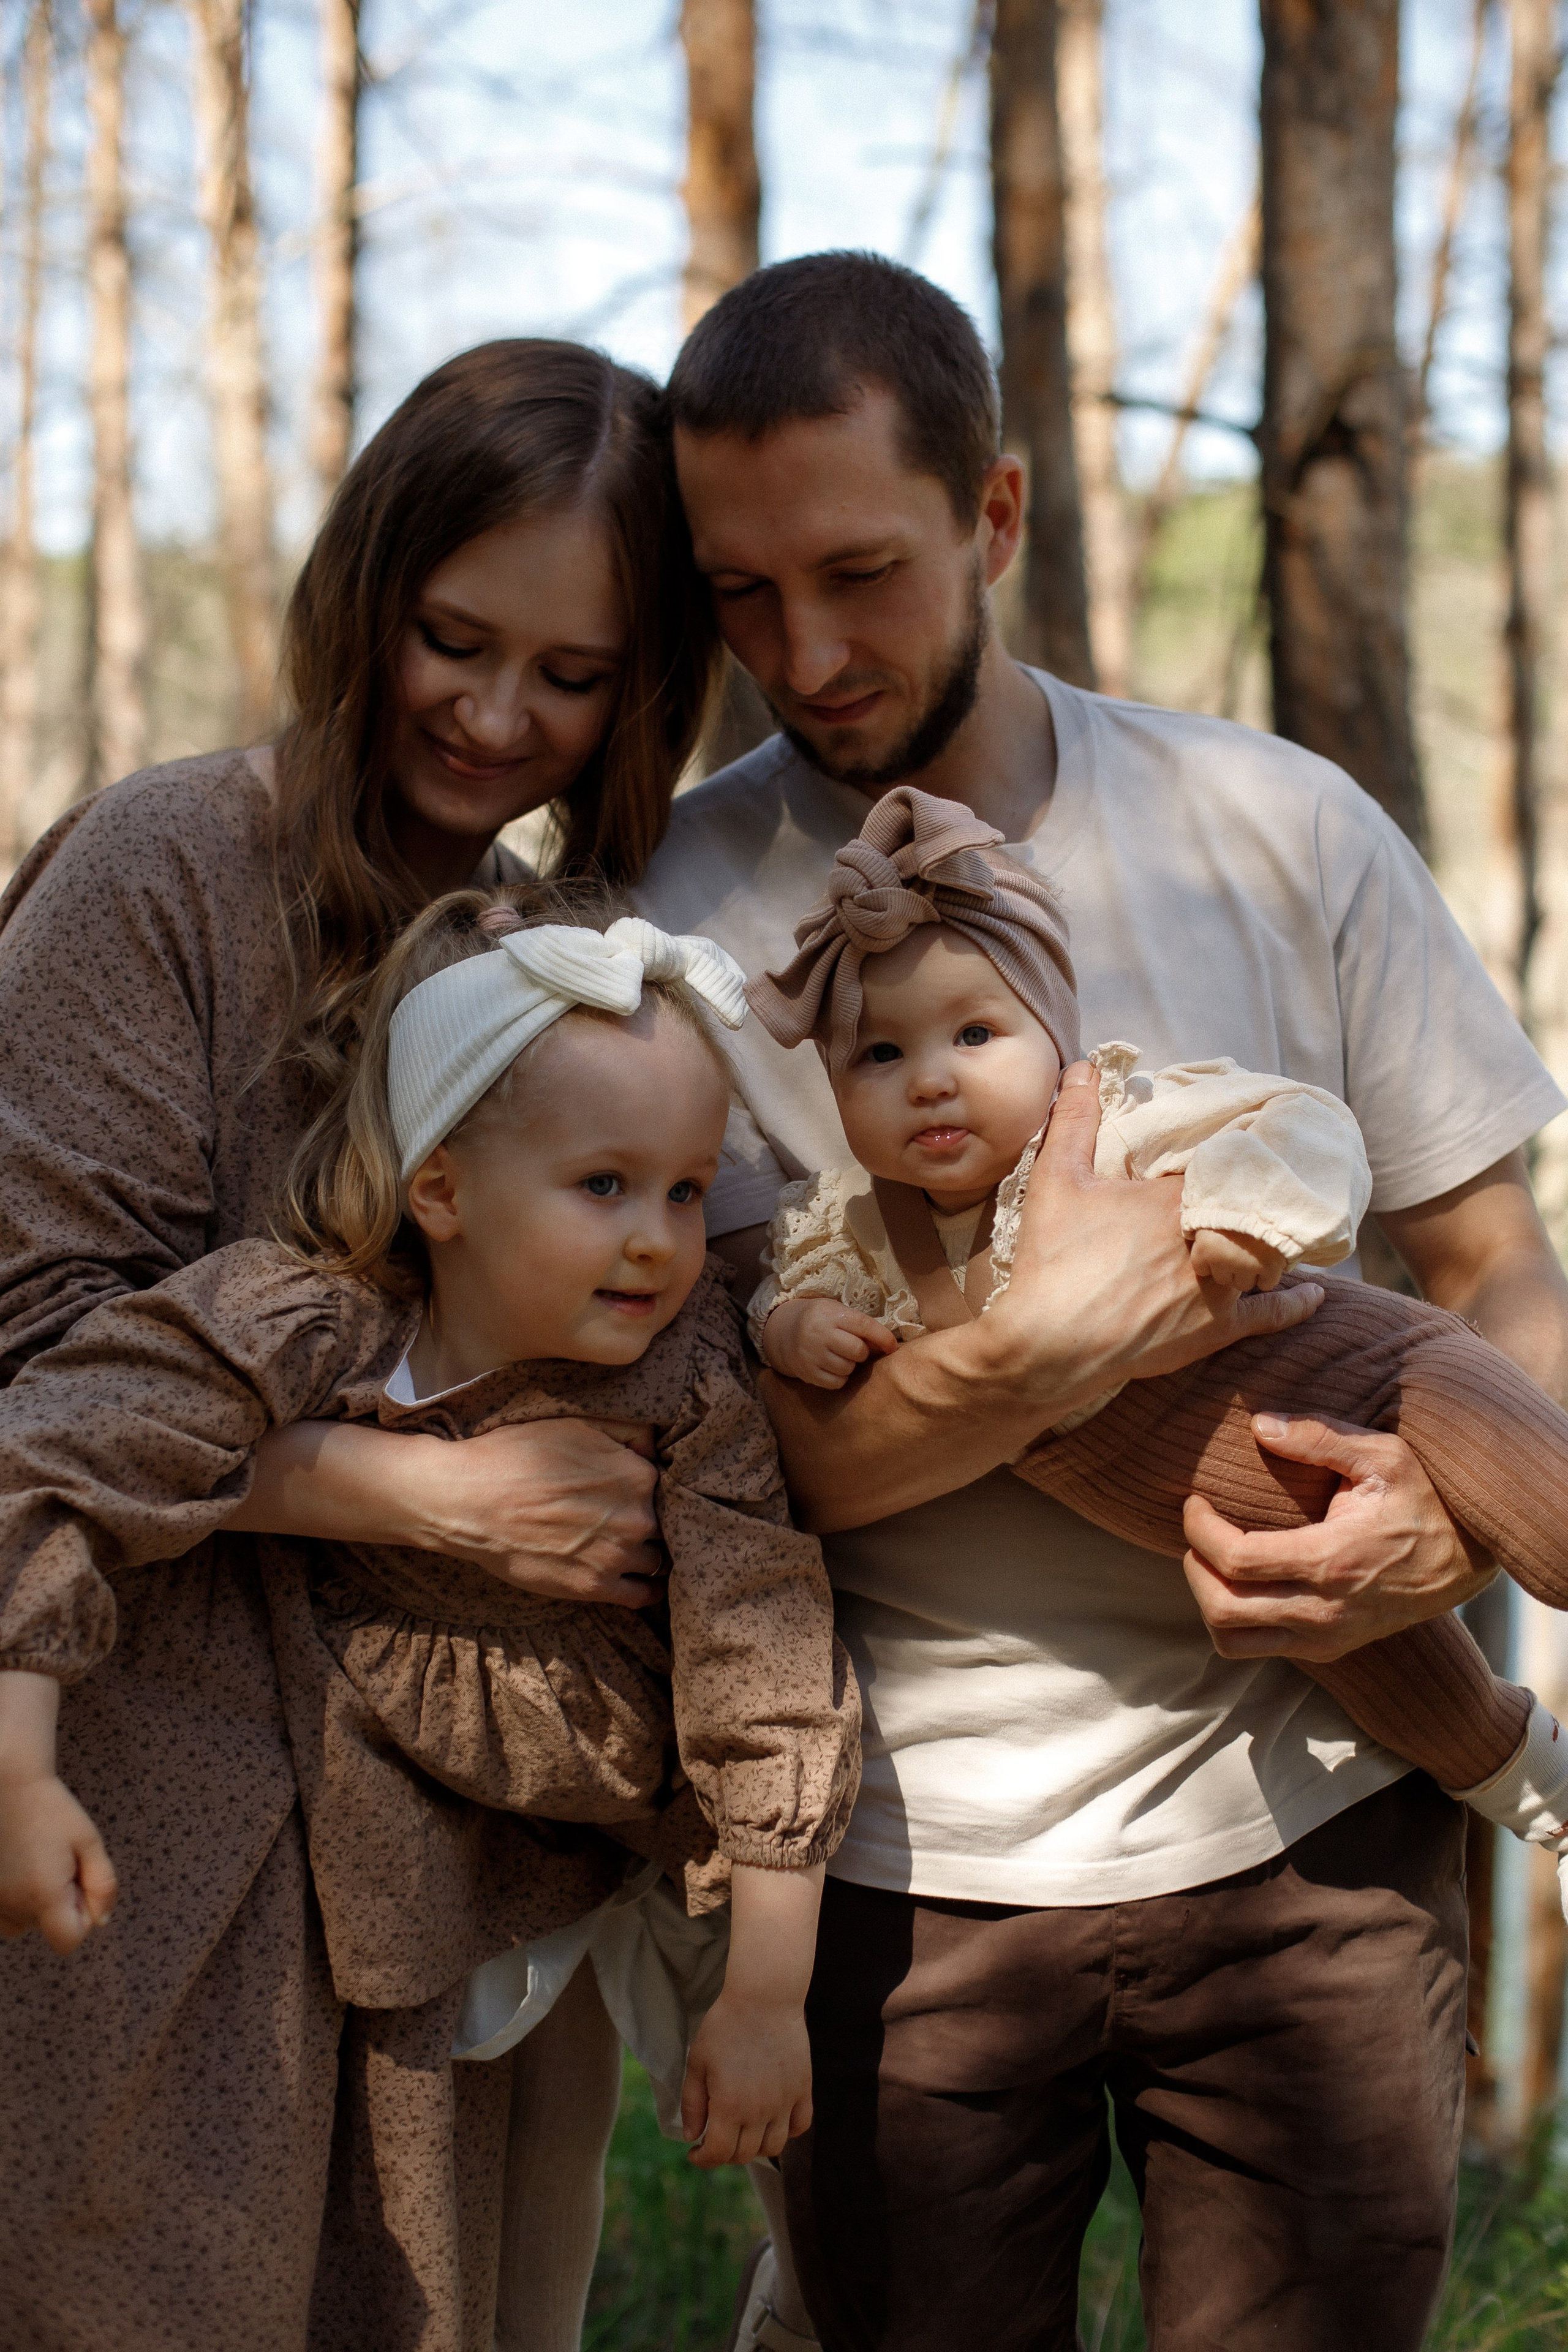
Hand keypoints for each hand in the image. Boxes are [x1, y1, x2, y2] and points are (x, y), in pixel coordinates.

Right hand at [0, 1772, 117, 1954]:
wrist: (8, 1784)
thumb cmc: (52, 1810)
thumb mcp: (89, 1842)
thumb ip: (102, 1885)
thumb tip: (101, 1921)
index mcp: (43, 1896)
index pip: (68, 1941)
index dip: (83, 1917)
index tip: (79, 1882)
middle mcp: (11, 1905)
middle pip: (45, 1927)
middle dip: (58, 1902)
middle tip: (55, 1859)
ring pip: (19, 1922)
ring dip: (32, 1902)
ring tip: (35, 1861)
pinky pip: (0, 1912)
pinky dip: (11, 1897)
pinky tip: (17, 1864)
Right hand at [238, 1417, 664, 1605]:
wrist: (468, 1501)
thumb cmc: (515, 1455)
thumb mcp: (573, 1425)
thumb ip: (624, 1433)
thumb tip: (653, 1442)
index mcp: (636, 1475)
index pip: (673, 1483)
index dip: (663, 1485)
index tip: (655, 1489)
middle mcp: (636, 1518)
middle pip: (671, 1523)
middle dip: (663, 1520)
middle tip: (648, 1518)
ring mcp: (615, 1556)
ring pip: (659, 1560)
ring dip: (655, 1554)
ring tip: (646, 1548)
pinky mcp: (592, 1588)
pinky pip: (641, 1596)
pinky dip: (647, 1589)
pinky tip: (645, 1581)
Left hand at [680, 1991, 812, 2167]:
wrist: (764, 1998)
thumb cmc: (725, 2026)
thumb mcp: (698, 2062)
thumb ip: (693, 2103)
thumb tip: (692, 2137)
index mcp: (730, 2106)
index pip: (719, 2153)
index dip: (703, 2159)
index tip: (695, 2151)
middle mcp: (760, 2111)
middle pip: (745, 2155)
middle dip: (726, 2153)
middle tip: (716, 2138)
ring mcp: (785, 2102)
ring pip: (774, 2146)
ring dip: (756, 2147)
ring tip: (744, 2132)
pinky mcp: (803, 2089)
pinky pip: (801, 2125)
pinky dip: (788, 2131)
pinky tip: (773, 2121)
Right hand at [762, 1297, 898, 1388]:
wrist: (783, 1332)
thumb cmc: (821, 1321)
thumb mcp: (837, 1312)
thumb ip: (860, 1325)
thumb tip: (888, 1346)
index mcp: (830, 1313)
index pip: (864, 1325)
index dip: (883, 1338)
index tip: (892, 1347)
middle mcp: (819, 1333)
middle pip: (857, 1351)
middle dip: (862, 1352)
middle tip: (855, 1349)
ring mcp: (811, 1354)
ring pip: (848, 1369)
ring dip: (850, 1365)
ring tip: (840, 1356)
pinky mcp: (806, 1372)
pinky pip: (836, 1383)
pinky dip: (840, 1378)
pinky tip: (832, 1367)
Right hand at [985, 1064, 1324, 1405]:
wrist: (1050, 1345)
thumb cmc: (1053, 1258)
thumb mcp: (1057, 1178)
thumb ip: (1076, 1117)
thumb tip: (1086, 1064)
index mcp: (1178, 1197)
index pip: (1223, 1163)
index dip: (1230, 1155)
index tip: (1239, 1143)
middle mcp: (1210, 1239)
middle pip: (1248, 1207)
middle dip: (1254, 1196)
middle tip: (1263, 1184)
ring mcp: (1219, 1287)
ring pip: (1264, 1255)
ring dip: (1273, 1242)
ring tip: (1283, 1229)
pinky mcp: (1217, 1329)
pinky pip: (1270, 1314)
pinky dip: (1295, 1303)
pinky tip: (1314, 1294)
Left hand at [1182, 1411, 1495, 1661]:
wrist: (1469, 1559)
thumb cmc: (1424, 1500)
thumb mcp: (1382, 1456)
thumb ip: (1319, 1437)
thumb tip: (1259, 1424)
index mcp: (1331, 1561)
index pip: (1236, 1560)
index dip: (1199, 1529)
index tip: (1195, 1501)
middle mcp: (1323, 1610)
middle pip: (1222, 1609)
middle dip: (1193, 1566)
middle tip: (1198, 1529)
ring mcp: (1325, 1637)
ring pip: (1233, 1641)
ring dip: (1207, 1600)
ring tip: (1211, 1558)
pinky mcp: (1329, 1649)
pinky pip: (1259, 1648)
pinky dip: (1234, 1619)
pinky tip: (1242, 1580)